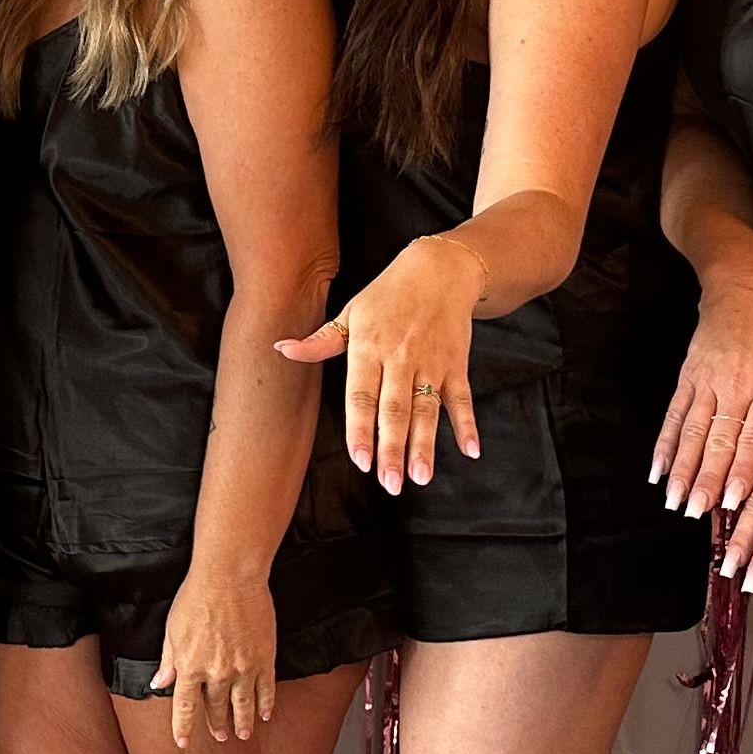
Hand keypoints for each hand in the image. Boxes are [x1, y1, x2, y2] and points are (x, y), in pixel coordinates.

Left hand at [154, 563, 277, 747]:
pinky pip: (266, 689)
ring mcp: (242, 668)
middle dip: (216, 724)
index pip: (185, 707)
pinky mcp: (263, 659)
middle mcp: (216, 673)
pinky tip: (265, 714)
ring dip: (242, 722)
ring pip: (243, 705)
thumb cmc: (196, 597)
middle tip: (219, 735)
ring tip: (242, 734)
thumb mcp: (172, 630)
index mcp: (190, 666)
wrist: (229, 577)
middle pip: (216, 707)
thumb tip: (159, 683)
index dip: (183, 728)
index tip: (183, 744)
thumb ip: (168, 660)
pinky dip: (266, 704)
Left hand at [278, 232, 484, 490]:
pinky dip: (466, 424)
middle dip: (392, 448)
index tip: (359, 460)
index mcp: (369, 347)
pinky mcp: (456, 365)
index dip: (361, 429)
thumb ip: (321, 341)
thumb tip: (282, 349)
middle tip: (390, 483)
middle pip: (395, 409)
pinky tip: (470, 451)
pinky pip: (462, 398)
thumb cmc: (387, 295)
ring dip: (425, 445)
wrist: (440, 270)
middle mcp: (401, 358)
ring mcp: (431, 363)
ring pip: (427, 409)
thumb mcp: (351, 312)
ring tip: (420, 476)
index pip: (362, 395)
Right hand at [653, 263, 752, 524]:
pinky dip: (666, 444)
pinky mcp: (688, 376)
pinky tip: (658, 469)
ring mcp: (708, 381)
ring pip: (692, 433)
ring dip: (682, 470)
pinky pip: (675, 415)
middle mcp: (736, 386)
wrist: (745, 287)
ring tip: (674, 501)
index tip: (733, 502)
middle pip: (718, 441)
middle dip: (706, 480)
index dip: (742, 471)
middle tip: (696, 512)